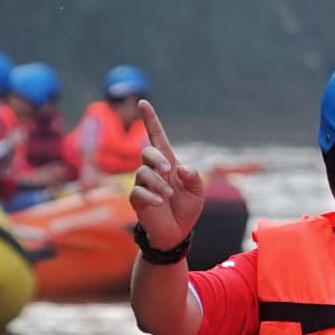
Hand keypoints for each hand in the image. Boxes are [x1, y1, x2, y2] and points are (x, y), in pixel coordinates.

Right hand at [128, 104, 208, 250]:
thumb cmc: (187, 210)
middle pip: (147, 152)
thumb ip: (194, 178)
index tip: (143, 102)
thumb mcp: (198, 193)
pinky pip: (137, 190)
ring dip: (158, 183)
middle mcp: (154, 170)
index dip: (150, 120)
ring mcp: (143, 183)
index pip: (157, 136)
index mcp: (169, 163)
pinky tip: (158, 203)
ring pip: (143, 172)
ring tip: (168, 197)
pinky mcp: (136, 198)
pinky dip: (150, 195)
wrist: (177, 233)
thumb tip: (180, 168)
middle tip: (169, 172)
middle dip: (157, 159)